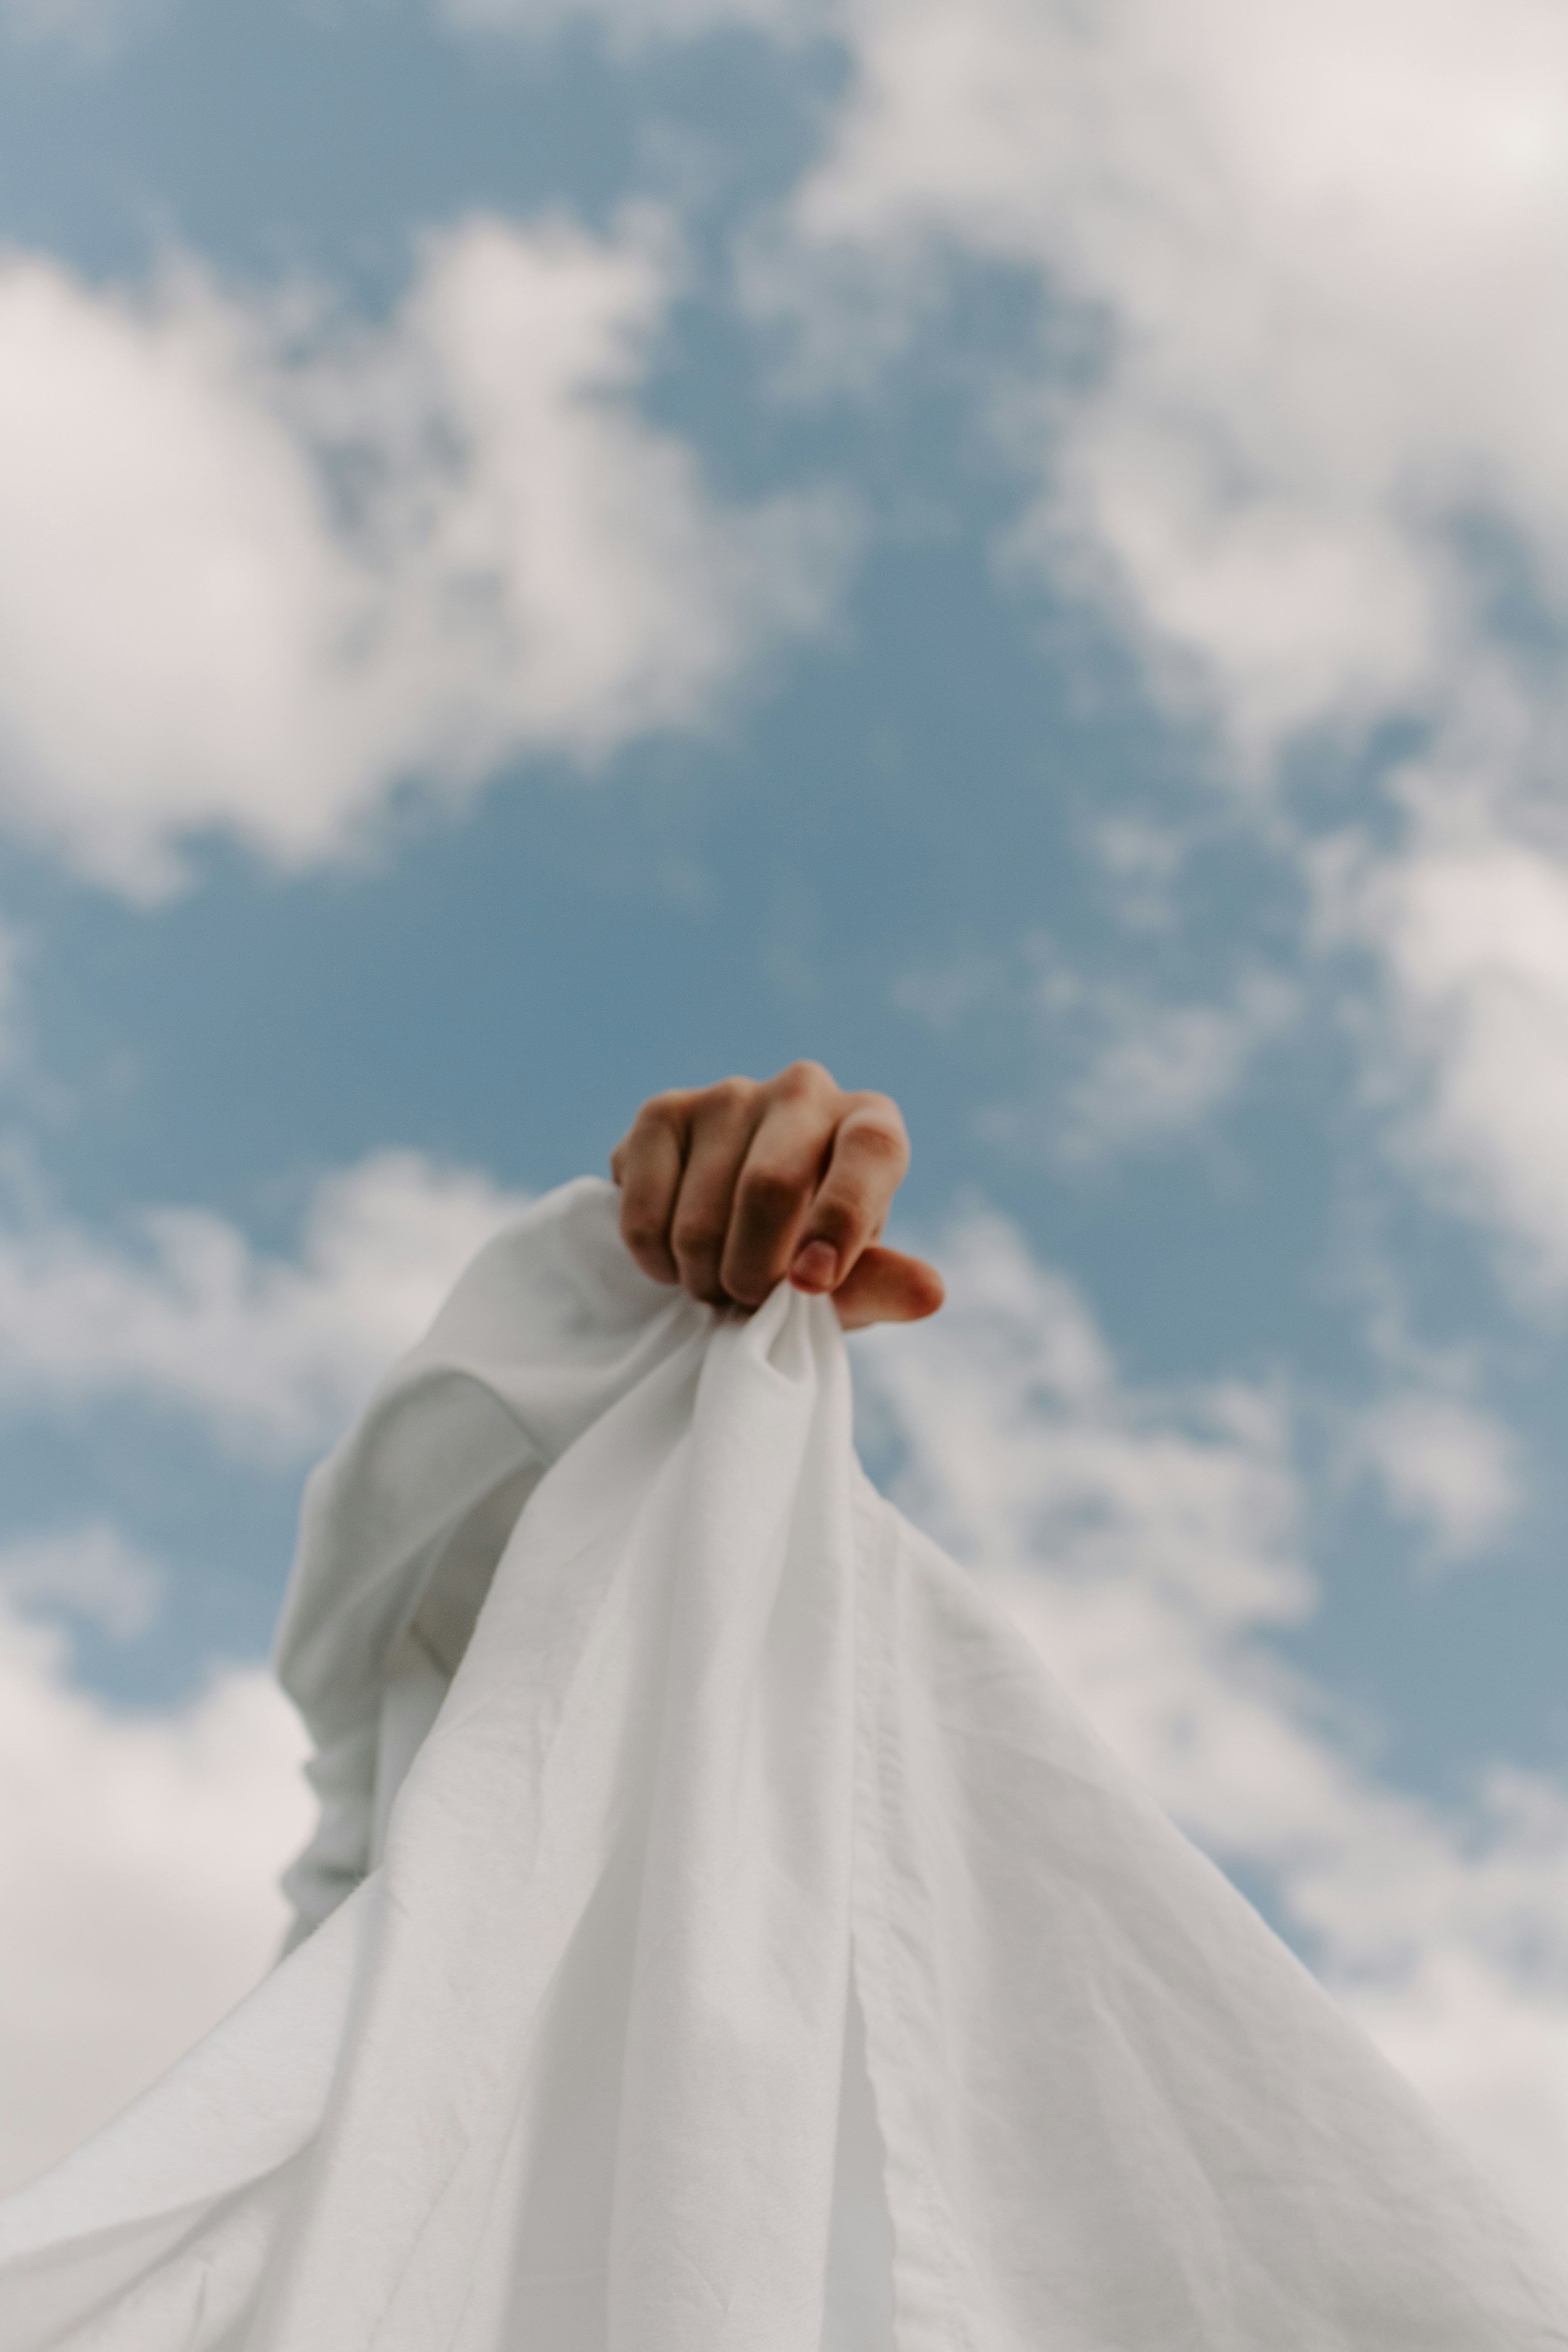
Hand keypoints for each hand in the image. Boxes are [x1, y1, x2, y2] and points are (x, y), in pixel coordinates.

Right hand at [609, 1062, 943, 1329]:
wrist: (734, 1233)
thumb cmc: (812, 1256)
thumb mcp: (850, 1284)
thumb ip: (882, 1286)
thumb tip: (931, 1292)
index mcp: (870, 1123)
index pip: (869, 1150)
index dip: (841, 1219)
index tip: (811, 1284)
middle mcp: (804, 1091)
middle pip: (768, 1187)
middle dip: (752, 1274)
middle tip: (747, 1302)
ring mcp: (728, 1094)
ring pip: (700, 1216)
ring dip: (702, 1278)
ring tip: (715, 1282)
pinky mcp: (663, 1113)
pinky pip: (643, 1211)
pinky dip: (655, 1261)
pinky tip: (674, 1258)